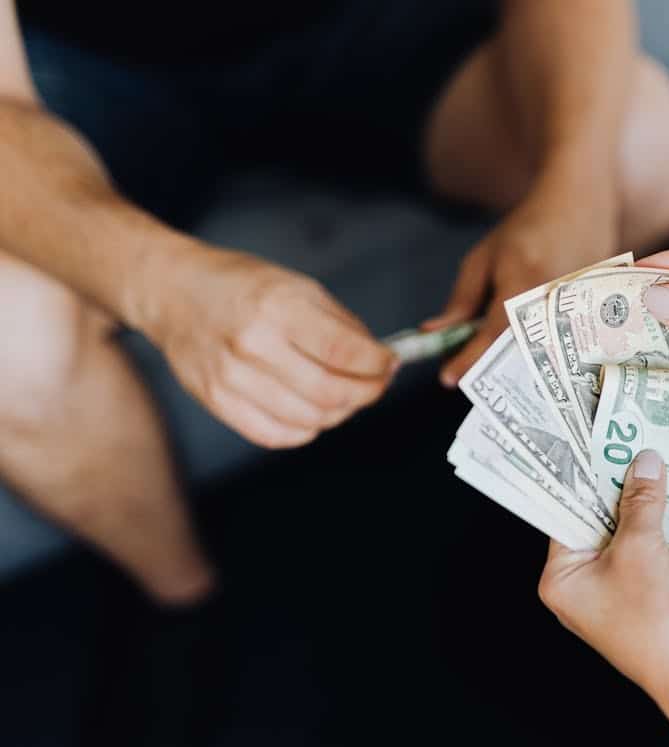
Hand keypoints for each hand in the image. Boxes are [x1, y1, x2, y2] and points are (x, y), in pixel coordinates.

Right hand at [148, 250, 396, 447]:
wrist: (173, 292)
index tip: (390, 364)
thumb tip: (379, 358)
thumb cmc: (241, 285)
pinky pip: (276, 434)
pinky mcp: (217, 401)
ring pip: (309, 419)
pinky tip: (313, 411)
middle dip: (367, 393)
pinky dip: (305, 429)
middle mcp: (253, 344)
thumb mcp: (298, 286)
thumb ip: (342, 325)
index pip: (344, 352)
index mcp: (277, 308)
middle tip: (376, 385)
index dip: (378, 365)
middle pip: (330, 392)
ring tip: (345, 396)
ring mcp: (231, 377)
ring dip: (340, 413)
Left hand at [422, 175, 618, 386]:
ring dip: (514, 364)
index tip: (447, 378)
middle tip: (471, 374)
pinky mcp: (592, 314)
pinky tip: (524, 351)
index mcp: (522, 282)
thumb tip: (436, 334)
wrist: (581, 206)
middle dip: (491, 367)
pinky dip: (537, 352)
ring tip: (496, 364)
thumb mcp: (484, 258)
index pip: (492, 333)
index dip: (469, 359)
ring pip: (540, 354)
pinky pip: (560, 344)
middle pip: (518, 352)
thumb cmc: (527, 229)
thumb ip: (462, 299)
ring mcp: (577, 309)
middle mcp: (553, 300)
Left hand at [539, 449, 668, 738]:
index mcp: (560, 580)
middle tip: (632, 449)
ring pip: (621, 540)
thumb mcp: (643, 547)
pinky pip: (641, 557)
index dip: (583, 480)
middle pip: (593, 525)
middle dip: (616, 492)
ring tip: (656, 469)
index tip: (597, 445)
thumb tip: (643, 464)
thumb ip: (641, 502)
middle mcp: (578, 590)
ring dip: (640, 512)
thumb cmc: (657, 617)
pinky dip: (655, 535)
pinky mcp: (640, 602)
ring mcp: (610, 598)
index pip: (563, 515)